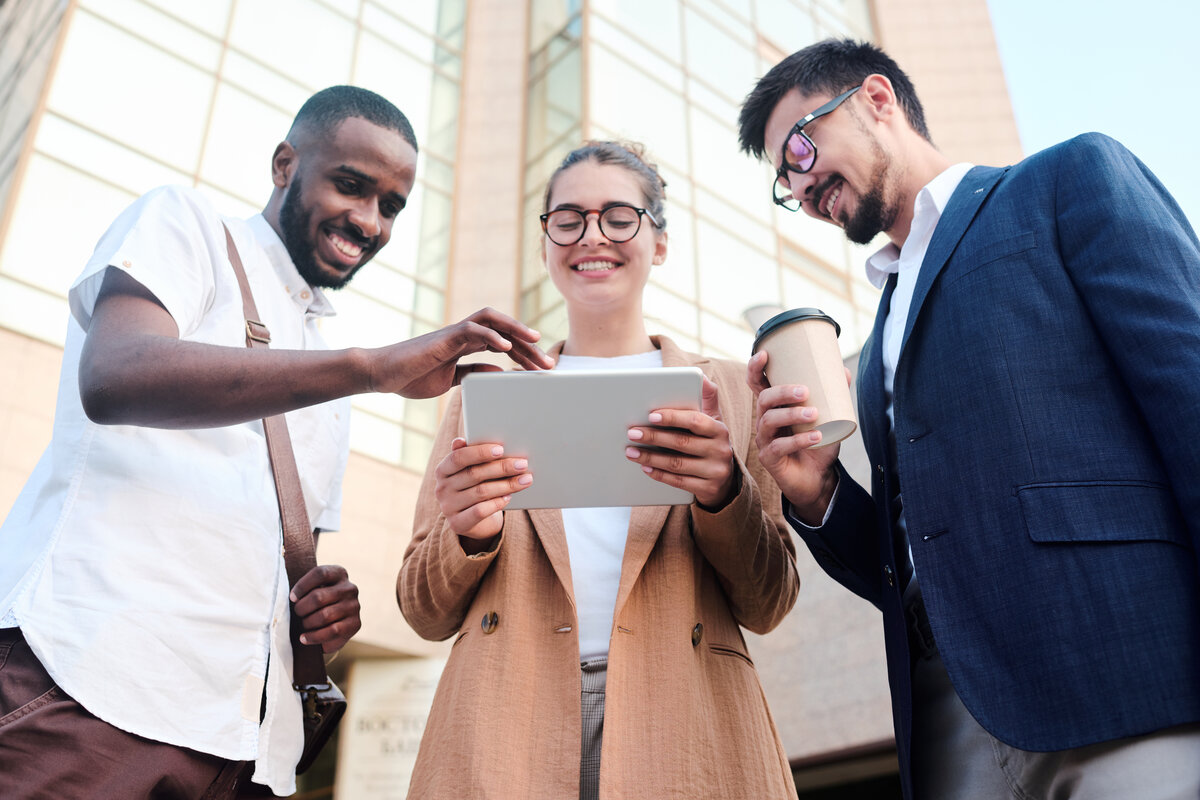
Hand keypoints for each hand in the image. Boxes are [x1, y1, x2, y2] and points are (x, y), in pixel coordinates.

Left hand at [290, 564, 360, 652]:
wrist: (334, 623)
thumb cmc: (317, 603)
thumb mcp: (314, 589)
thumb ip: (305, 588)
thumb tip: (292, 597)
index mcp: (339, 574)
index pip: (320, 574)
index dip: (302, 586)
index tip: (292, 598)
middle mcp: (350, 588)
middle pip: (318, 597)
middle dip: (302, 608)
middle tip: (297, 614)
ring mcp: (354, 606)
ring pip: (324, 616)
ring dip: (307, 623)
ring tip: (303, 625)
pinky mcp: (355, 624)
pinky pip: (331, 631)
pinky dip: (314, 636)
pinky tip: (304, 638)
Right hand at [368, 308, 554, 398]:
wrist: (382, 374)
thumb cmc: (412, 376)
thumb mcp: (451, 380)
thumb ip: (472, 373)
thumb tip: (497, 373)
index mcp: (466, 345)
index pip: (504, 343)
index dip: (525, 353)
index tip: (543, 368)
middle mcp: (463, 335)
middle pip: (504, 329)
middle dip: (529, 344)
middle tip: (549, 362)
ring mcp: (454, 334)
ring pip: (491, 320)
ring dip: (516, 329)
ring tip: (536, 341)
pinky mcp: (443, 338)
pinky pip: (471, 331)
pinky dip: (490, 336)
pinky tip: (506, 348)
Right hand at [435, 437, 531, 541]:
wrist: (472, 521)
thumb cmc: (473, 488)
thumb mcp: (470, 471)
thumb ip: (469, 455)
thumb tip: (461, 440)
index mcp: (442, 470)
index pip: (458, 457)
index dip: (479, 452)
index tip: (501, 449)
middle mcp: (441, 488)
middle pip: (474, 474)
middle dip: (502, 467)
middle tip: (522, 464)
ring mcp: (448, 507)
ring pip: (481, 492)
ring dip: (507, 485)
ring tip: (525, 479)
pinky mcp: (458, 523)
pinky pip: (480, 511)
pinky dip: (497, 503)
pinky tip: (510, 497)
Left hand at [624, 377, 736, 508]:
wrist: (725, 480)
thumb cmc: (709, 443)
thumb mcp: (713, 421)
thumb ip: (707, 399)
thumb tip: (700, 377)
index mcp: (719, 430)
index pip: (694, 420)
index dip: (672, 417)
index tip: (650, 415)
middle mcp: (721, 450)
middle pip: (682, 442)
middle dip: (654, 437)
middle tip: (632, 433)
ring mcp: (715, 471)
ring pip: (677, 464)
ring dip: (650, 457)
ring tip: (631, 451)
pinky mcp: (708, 489)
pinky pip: (679, 482)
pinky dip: (659, 474)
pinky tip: (644, 468)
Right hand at [747, 351, 841, 523]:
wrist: (818, 477)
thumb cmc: (818, 442)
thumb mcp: (828, 416)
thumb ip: (834, 394)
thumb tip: (843, 370)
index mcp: (775, 406)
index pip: (757, 384)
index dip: (755, 368)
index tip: (764, 354)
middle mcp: (764, 420)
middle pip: (764, 400)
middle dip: (782, 392)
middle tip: (804, 391)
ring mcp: (765, 440)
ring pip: (769, 421)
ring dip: (791, 415)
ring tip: (813, 414)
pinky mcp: (769, 458)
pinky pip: (779, 447)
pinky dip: (799, 440)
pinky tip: (816, 437)